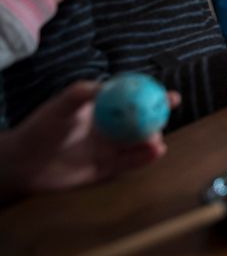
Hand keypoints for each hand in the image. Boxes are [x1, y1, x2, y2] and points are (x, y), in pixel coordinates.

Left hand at [0, 81, 177, 198]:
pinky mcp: (110, 170)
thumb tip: (105, 86)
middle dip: (159, 120)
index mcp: (106, 110)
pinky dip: (146, 158)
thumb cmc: (41, 129)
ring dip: (154, 140)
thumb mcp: (61, 107)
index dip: (155, 97)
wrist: (24, 164)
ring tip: (155, 140)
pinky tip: (155, 152)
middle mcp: (113, 128)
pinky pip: (132, 163)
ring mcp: (113, 150)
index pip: (135, 101)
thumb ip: (81, 94)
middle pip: (145, 122)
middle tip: (165, 119)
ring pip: (142, 144)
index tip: (172, 97)